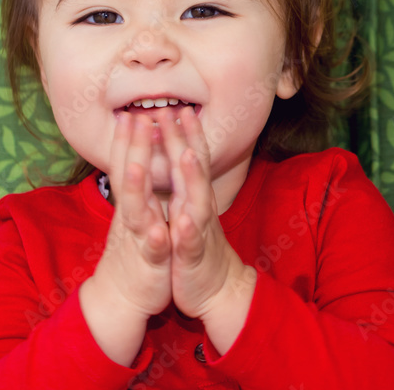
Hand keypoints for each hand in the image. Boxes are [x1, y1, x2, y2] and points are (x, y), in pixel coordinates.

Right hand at [88, 112, 173, 320]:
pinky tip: (159, 231)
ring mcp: (139, 238)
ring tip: (136, 167)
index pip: (127, 164)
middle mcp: (132, 216)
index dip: (128, 139)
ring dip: (135, 188)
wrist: (122, 296)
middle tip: (134, 119)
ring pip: (136, 211)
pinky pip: (153, 250)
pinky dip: (155, 240)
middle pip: (129, 177)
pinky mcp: (151, 262)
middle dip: (132, 149)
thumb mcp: (138, 214)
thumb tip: (135, 158)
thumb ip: (137, 188)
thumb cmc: (136, 249)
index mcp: (134, 203)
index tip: (130, 111)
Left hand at [154, 106, 250, 320]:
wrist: (217, 289)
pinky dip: (187, 231)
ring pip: (196, 201)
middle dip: (184, 140)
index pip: (190, 158)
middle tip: (176, 111)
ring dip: (192, 177)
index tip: (176, 104)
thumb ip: (187, 185)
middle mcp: (199, 208)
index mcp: (193, 197)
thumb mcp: (190, 210)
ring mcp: (198, 231)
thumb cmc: (196, 247)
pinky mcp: (193, 257)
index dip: (184, 132)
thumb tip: (180, 156)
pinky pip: (190, 243)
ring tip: (186, 154)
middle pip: (193, 170)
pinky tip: (183, 221)